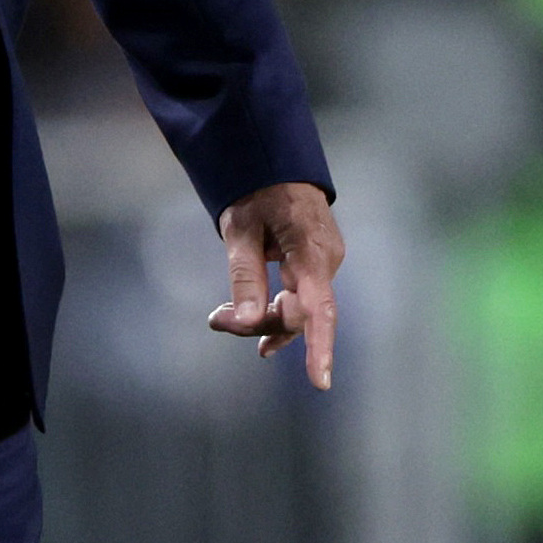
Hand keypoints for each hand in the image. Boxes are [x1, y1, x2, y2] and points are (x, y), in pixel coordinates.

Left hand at [211, 181, 343, 388]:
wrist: (276, 161)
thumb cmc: (255, 189)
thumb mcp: (240, 228)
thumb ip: (245, 276)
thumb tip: (245, 323)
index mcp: (310, 249)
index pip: (319, 307)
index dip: (319, 347)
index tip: (319, 382)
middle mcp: (327, 259)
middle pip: (299, 313)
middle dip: (259, 323)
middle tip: (216, 319)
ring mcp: (327, 262)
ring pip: (298, 308)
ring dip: (263, 318)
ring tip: (221, 318)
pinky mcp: (319, 264)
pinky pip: (301, 297)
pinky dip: (275, 309)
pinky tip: (255, 327)